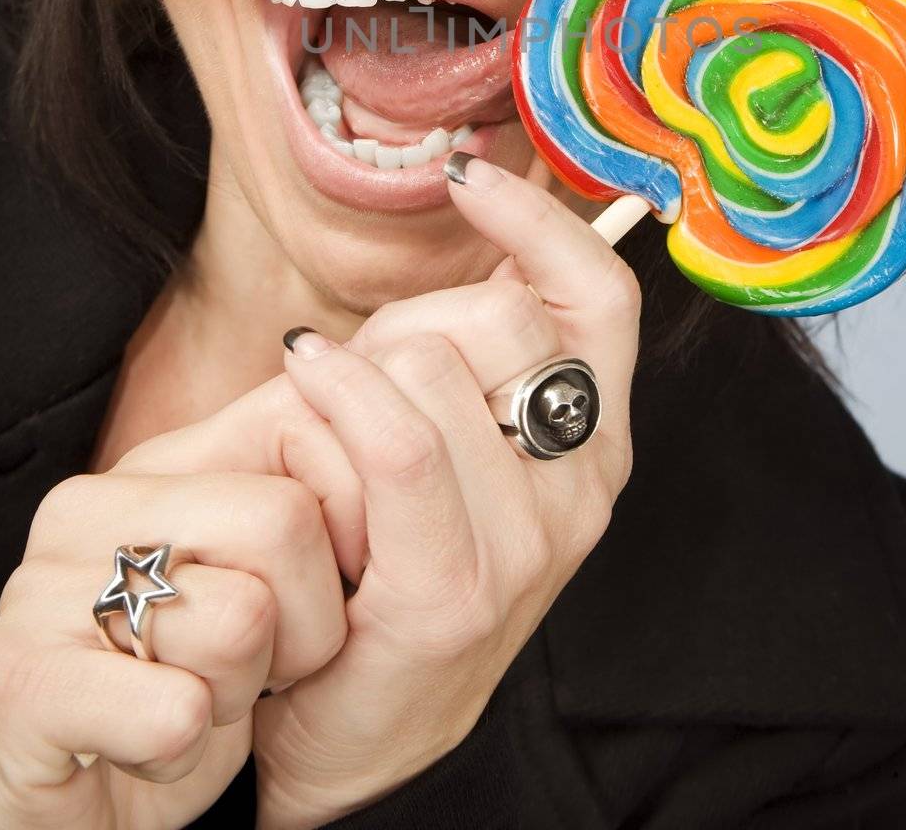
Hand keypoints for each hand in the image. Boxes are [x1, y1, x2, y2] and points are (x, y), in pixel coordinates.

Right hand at [0, 372, 373, 827]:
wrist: (78, 814)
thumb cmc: (197, 684)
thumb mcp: (265, 570)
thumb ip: (315, 482)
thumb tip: (400, 384)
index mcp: (154, 463)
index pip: (308, 421)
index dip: (359, 517)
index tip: (334, 585)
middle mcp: (91, 507)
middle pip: (286, 519)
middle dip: (310, 620)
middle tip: (262, 664)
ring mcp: (46, 593)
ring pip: (241, 616)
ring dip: (245, 688)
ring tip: (201, 698)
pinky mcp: (24, 686)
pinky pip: (178, 710)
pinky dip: (190, 746)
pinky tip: (157, 744)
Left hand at [252, 156, 639, 829]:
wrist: (353, 730)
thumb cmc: (390, 555)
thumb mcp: (455, 433)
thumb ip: (476, 342)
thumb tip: (484, 196)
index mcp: (595, 436)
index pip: (602, 295)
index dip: (540, 220)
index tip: (468, 174)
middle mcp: (586, 486)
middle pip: (504, 317)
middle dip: (407, 320)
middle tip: (355, 373)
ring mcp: (533, 544)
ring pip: (432, 368)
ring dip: (352, 373)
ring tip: (324, 421)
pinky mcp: (460, 592)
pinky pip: (397, 439)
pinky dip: (337, 395)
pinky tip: (303, 386)